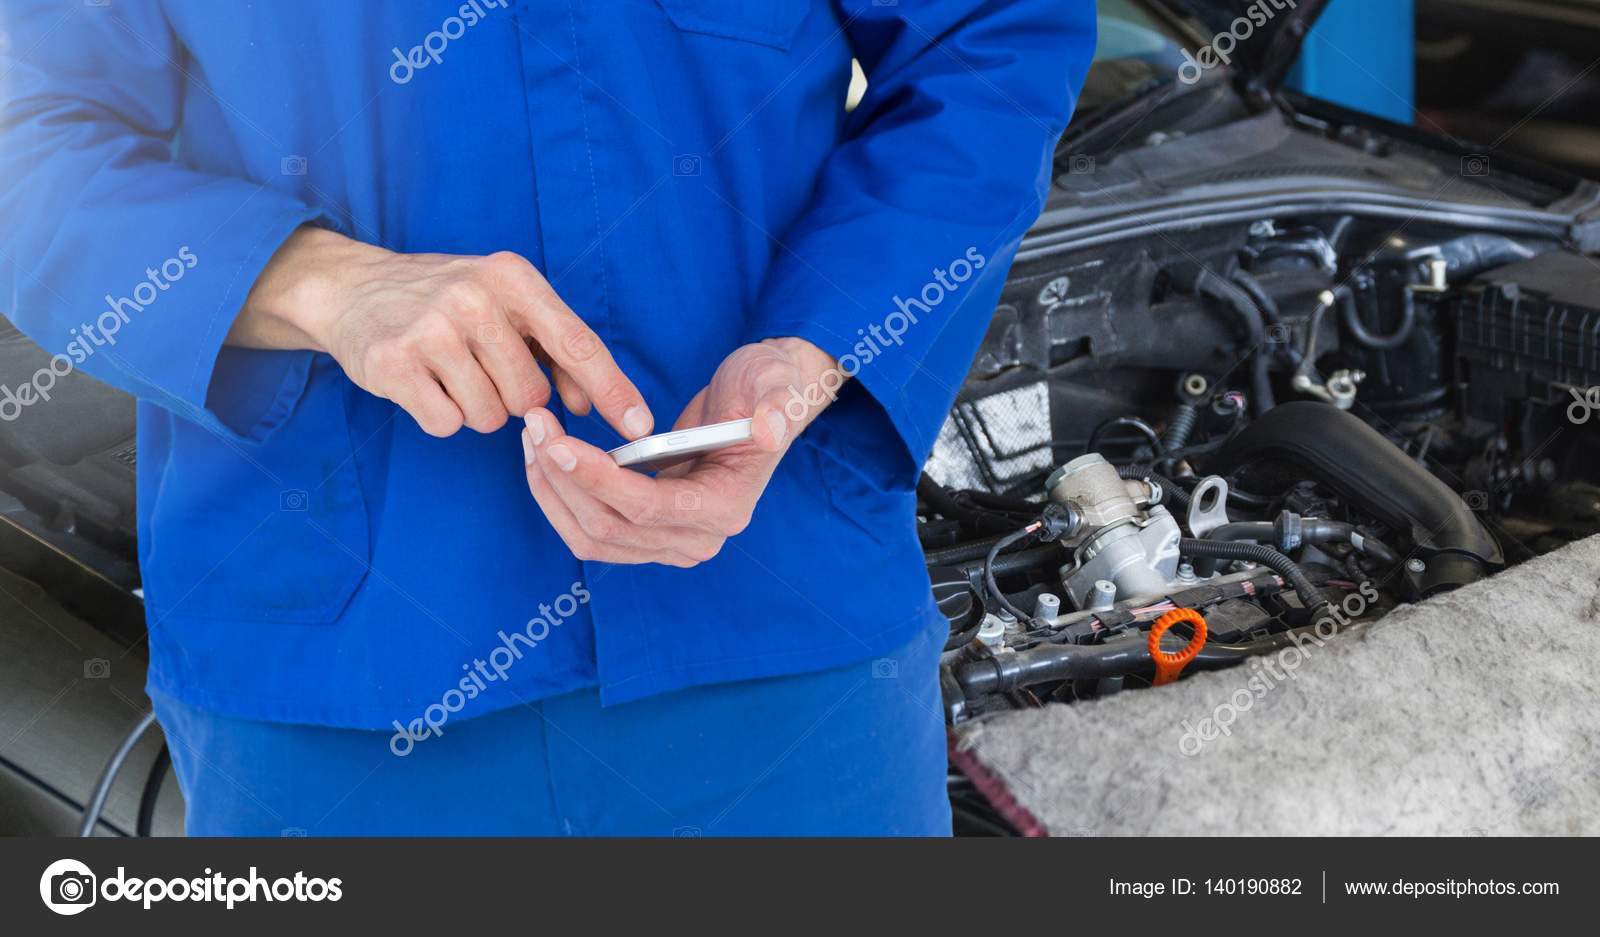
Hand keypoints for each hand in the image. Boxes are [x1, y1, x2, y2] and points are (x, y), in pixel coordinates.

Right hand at [232, 226, 653, 438]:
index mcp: (513, 278)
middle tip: (482, 369)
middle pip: (531, 397)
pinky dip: (440, 417)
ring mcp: (431, 329)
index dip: (613, 391)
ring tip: (449, 372)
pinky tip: (423, 384)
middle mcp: (474, 298)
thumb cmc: (445, 301)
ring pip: (490, 417)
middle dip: (515, 399)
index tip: (642, 428)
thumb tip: (589, 404)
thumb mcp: (506, 304)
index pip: (578, 344)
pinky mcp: (393, 363)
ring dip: (475, 408)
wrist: (352, 287)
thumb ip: (554, 349)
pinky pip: (446, 425)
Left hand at [520, 337, 840, 566]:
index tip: (558, 443)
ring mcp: (670, 544)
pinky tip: (544, 458)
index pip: (649, 508)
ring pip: (592, 537)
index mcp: (727, 507)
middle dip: (563, 479)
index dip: (599, 480)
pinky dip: (559, 500)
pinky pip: (590, 533)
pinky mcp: (647, 536)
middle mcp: (698, 539)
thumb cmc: (767, 388)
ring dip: (552, 492)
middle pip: (610, 527)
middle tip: (534, 425)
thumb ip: (780, 406)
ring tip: (532, 437)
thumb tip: (769, 428)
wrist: (758, 402)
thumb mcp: (778, 384)